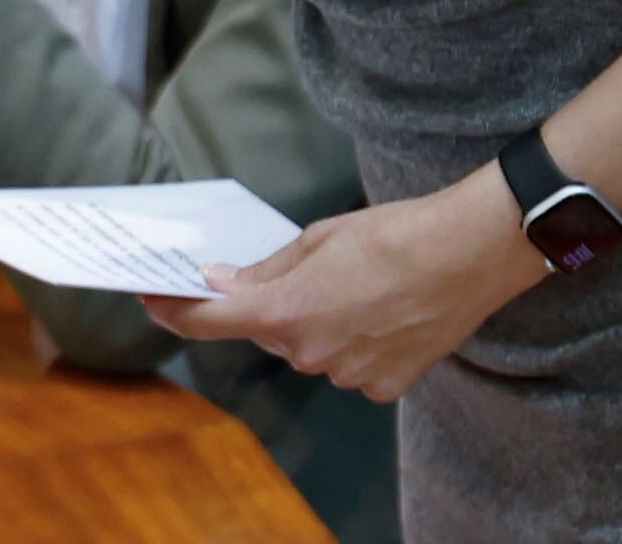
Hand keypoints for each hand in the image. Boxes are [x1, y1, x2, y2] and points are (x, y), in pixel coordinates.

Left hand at [140, 163, 545, 403]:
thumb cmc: (391, 235)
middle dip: (272, 305)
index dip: (175, 311)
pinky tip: (382, 312)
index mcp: (285, 313)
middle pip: (268, 331)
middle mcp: (309, 354)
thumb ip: (264, 272)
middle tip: (307, 270)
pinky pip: (348, 365)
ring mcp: (348, 375)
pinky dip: (353, 342)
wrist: (469, 253)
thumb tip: (222, 285)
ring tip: (360, 285)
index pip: (210, 321)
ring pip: (309, 349)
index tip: (153, 299)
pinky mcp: (383, 386)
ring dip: (317, 323)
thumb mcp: (317, 240)